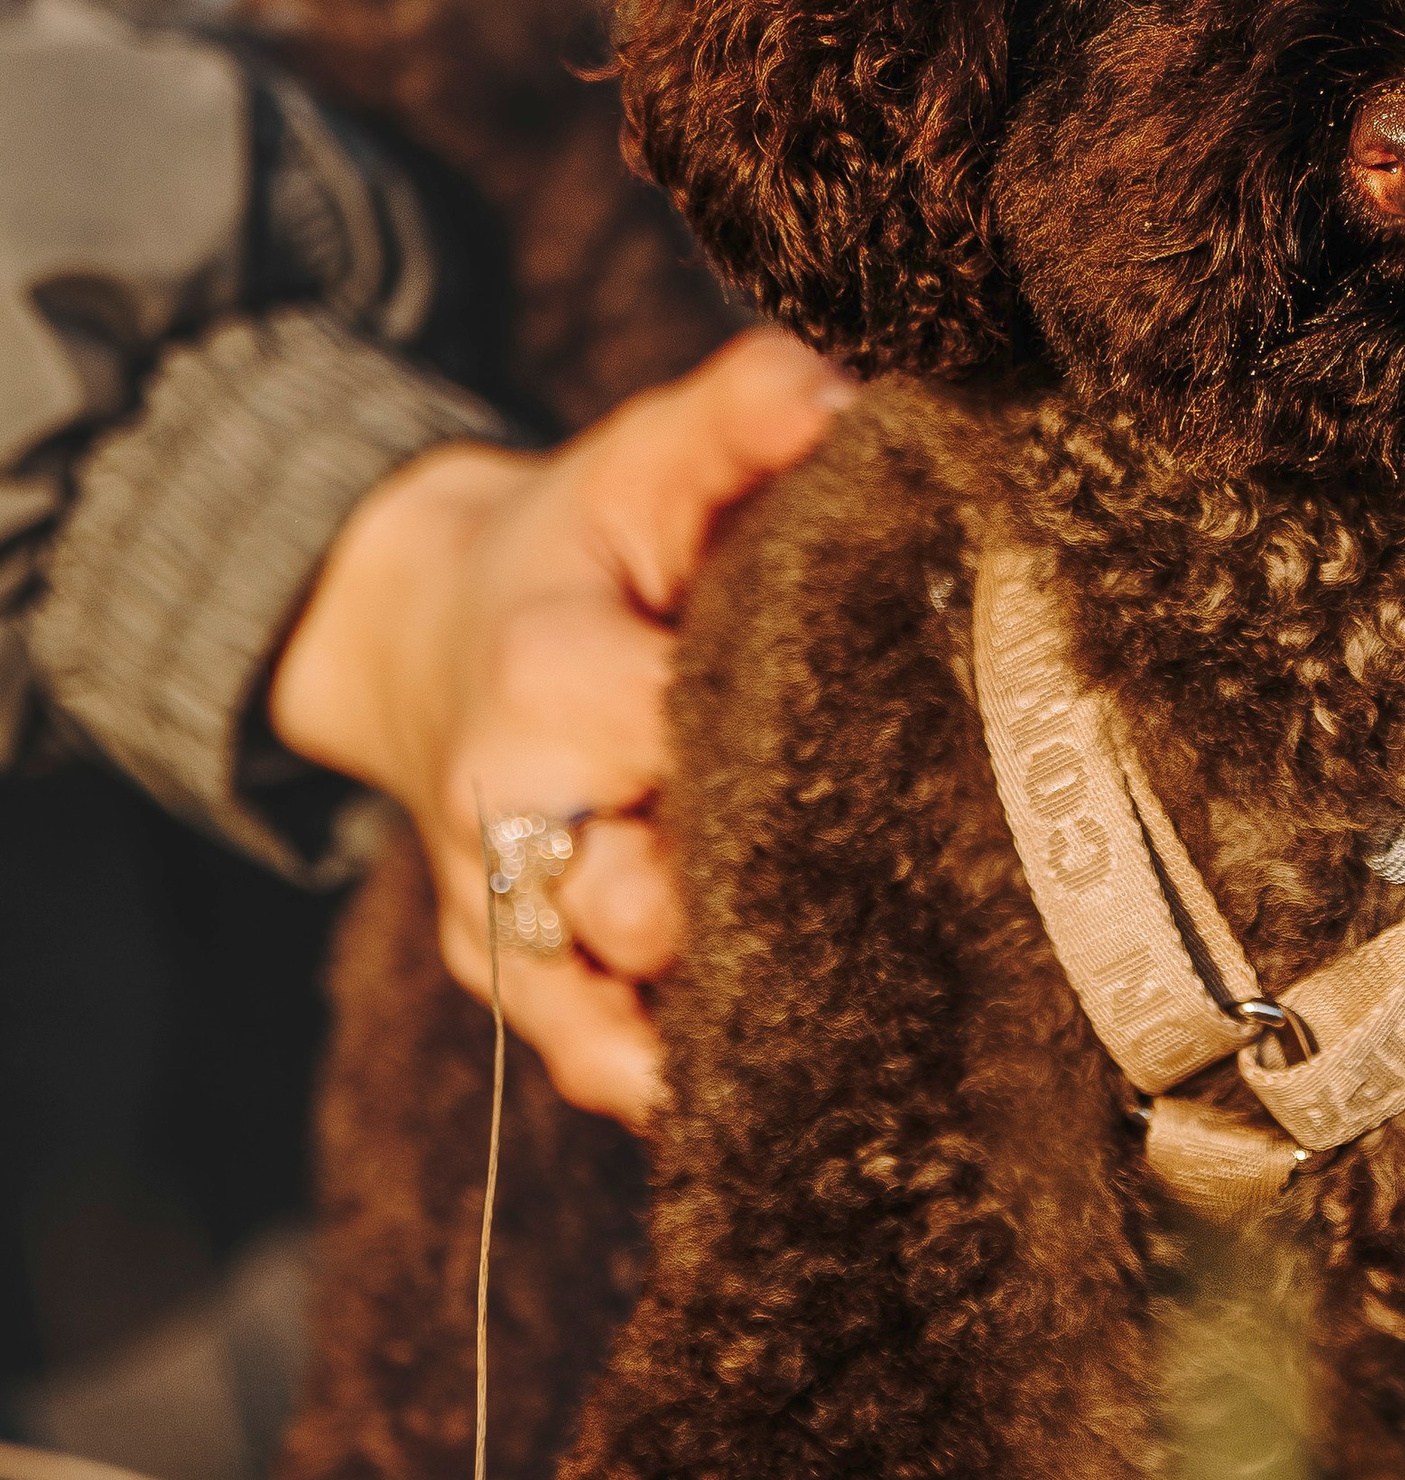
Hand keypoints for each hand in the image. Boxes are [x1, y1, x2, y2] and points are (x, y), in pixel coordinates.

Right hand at [268, 330, 848, 1125]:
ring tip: (872, 1008)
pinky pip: (586, 1061)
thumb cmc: (574, 545)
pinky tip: (780, 1084)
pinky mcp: (514, 978)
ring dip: (727, 1004)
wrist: (424, 631)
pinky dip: (667, 1080)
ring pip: (614, 998)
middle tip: (906, 886)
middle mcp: (512, 809)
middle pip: (641, 894)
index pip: (666, 732)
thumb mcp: (644, 458)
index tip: (904, 739)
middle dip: (758, 895)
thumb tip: (852, 395)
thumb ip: (744, 413)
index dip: (785, 744)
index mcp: (549, 672)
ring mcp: (506, 908)